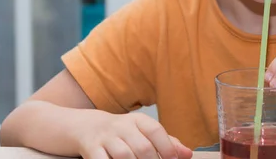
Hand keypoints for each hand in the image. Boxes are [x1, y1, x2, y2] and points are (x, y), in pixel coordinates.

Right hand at [76, 111, 192, 158]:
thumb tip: (187, 154)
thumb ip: (166, 142)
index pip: (155, 130)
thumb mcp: (143, 131)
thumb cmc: (123, 133)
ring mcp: (105, 137)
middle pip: (142, 146)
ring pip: (123, 155)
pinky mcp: (91, 149)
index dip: (166, 147)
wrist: (87, 127)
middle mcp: (122, 126)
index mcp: (138, 120)